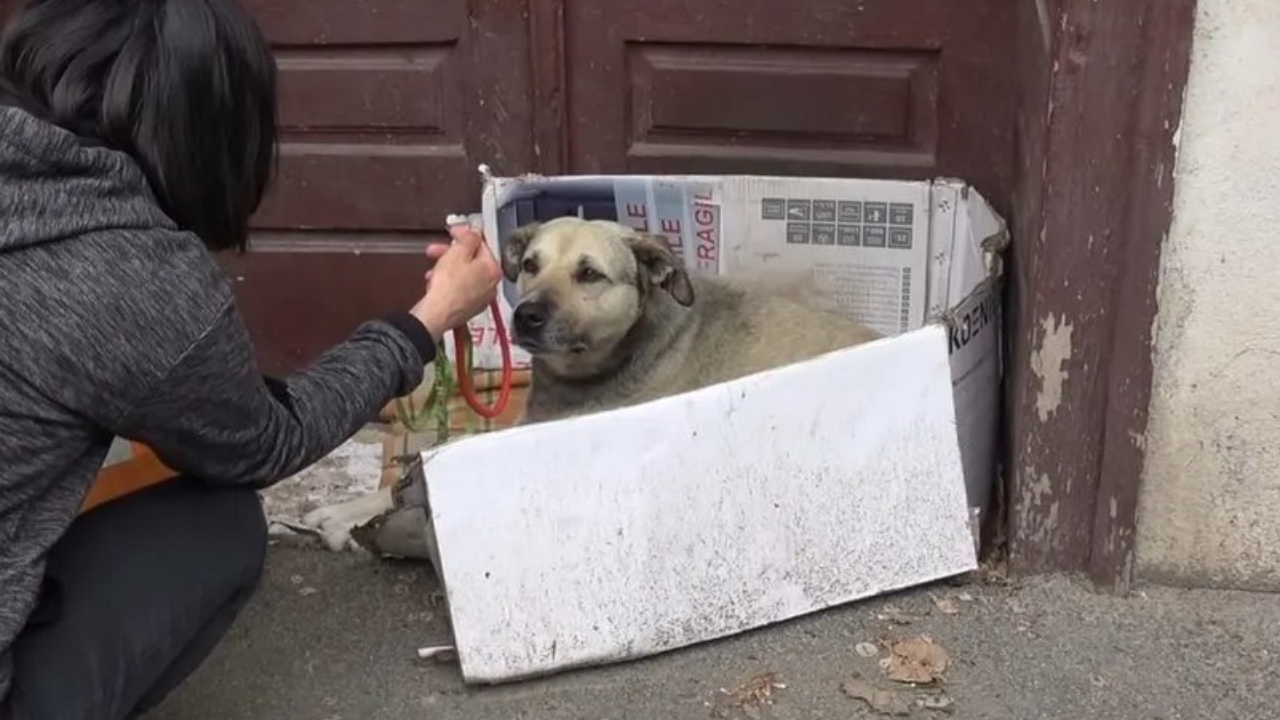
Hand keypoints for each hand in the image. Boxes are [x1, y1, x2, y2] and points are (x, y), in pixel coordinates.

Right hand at [410, 226, 501, 341]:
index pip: (482, 245)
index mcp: (493, 270)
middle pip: (473, 261)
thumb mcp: (458, 252)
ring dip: (447, 267)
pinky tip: (435, 282)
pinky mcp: (468, 308)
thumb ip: (468, 238)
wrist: (437, 313)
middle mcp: (491, 285)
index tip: (455, 232)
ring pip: (464, 275)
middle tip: (439, 249)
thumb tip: (474, 233)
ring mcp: (480, 299)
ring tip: (433, 268)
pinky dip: (448, 283)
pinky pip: (459, 289)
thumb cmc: (448, 286)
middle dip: (453, 253)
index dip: (465, 235)